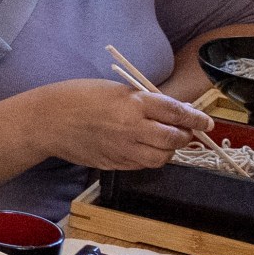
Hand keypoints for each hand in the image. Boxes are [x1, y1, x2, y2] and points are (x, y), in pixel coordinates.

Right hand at [25, 80, 210, 173]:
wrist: (47, 121)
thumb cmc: (77, 97)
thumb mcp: (116, 89)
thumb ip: (144, 101)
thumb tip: (173, 110)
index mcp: (133, 104)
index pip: (176, 112)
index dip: (196, 118)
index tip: (205, 121)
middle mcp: (132, 128)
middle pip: (173, 139)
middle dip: (185, 136)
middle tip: (186, 131)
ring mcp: (123, 149)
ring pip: (161, 158)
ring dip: (169, 150)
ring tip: (164, 141)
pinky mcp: (114, 163)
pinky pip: (142, 165)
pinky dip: (150, 158)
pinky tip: (144, 148)